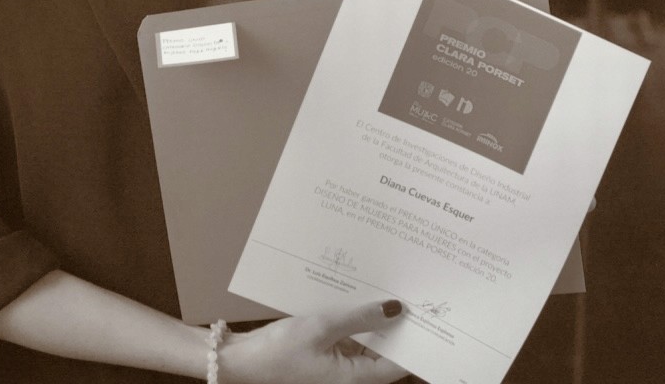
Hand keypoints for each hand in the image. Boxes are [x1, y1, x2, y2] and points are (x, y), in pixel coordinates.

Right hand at [217, 300, 408, 383]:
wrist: (240, 361)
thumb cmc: (279, 350)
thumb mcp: (322, 327)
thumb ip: (360, 317)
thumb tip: (396, 310)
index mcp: (355, 379)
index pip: (398, 363)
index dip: (413, 340)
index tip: (425, 314)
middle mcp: (350, 377)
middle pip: (384, 352)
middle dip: (393, 326)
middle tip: (406, 294)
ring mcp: (336, 367)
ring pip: (366, 343)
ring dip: (371, 321)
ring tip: (383, 289)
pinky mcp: (324, 356)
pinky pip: (347, 339)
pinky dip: (352, 321)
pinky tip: (354, 298)